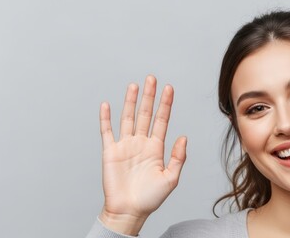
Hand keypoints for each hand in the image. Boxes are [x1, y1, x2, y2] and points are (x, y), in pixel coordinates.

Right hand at [98, 75, 186, 234]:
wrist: (129, 211)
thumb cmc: (150, 198)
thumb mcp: (171, 179)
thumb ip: (178, 157)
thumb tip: (183, 137)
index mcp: (156, 148)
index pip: (161, 120)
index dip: (166, 104)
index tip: (169, 88)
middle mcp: (141, 143)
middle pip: (145, 114)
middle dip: (149, 96)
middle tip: (151, 78)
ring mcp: (125, 146)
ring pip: (128, 118)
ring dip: (130, 101)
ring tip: (134, 85)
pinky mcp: (110, 151)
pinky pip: (107, 131)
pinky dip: (106, 118)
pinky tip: (107, 105)